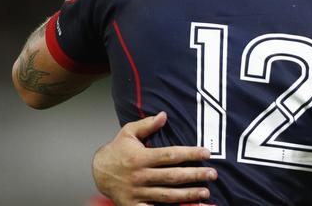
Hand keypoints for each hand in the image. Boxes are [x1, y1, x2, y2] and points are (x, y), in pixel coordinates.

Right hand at [92, 112, 217, 205]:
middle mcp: (140, 176)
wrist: (98, 172)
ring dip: (188, 195)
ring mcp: (138, 193)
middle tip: (213, 174)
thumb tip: (164, 115)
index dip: (190, 154)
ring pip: (167, 196)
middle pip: (172, 176)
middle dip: (195, 175)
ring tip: (205, 193)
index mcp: (140, 158)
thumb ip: (147, 124)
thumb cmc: (117, 150)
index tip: (206, 153)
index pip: (170, 155)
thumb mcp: (129, 132)